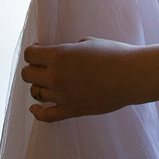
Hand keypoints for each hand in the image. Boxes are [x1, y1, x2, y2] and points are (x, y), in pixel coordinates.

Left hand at [22, 37, 136, 122]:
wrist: (131, 75)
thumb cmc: (114, 54)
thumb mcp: (88, 42)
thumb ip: (69, 49)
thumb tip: (62, 56)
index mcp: (59, 55)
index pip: (29, 54)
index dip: (33, 51)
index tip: (39, 51)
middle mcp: (56, 76)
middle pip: (27, 74)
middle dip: (33, 69)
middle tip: (42, 67)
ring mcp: (62, 95)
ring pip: (35, 93)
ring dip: (39, 86)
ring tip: (47, 82)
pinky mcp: (72, 110)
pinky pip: (46, 116)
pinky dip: (37, 112)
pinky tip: (35, 107)